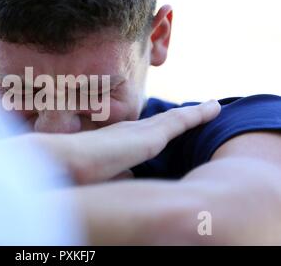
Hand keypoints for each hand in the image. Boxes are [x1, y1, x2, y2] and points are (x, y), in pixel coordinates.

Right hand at [38, 100, 220, 183]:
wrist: (69, 161)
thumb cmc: (79, 173)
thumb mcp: (104, 176)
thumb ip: (118, 174)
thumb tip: (130, 177)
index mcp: (122, 141)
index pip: (145, 132)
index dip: (159, 128)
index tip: (168, 125)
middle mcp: (132, 130)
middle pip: (163, 122)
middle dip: (179, 117)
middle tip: (197, 111)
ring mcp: (141, 130)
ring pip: (175, 118)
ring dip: (193, 113)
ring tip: (211, 106)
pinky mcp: (151, 135)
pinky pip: (181, 121)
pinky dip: (198, 114)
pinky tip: (214, 108)